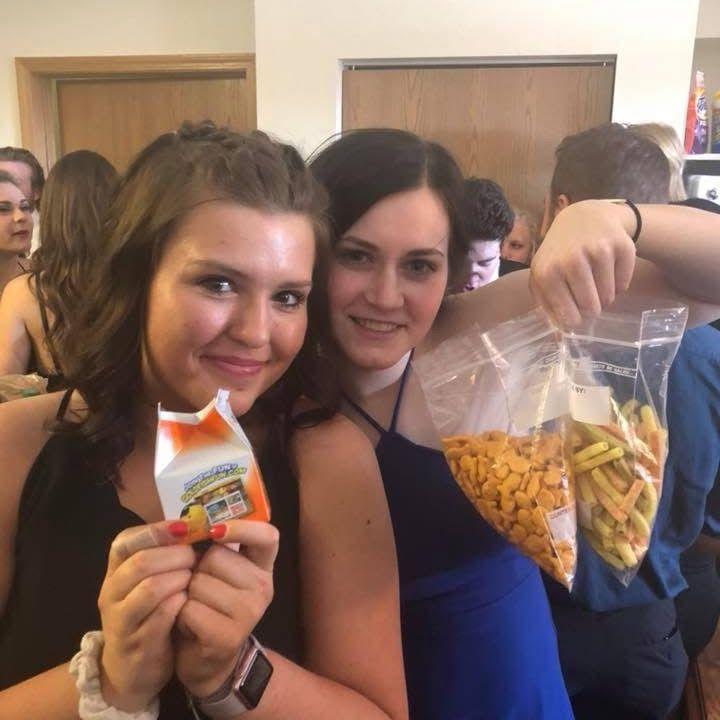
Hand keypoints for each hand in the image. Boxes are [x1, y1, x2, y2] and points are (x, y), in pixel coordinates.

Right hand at [97, 521, 194, 710]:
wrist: (131, 671)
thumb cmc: (148, 615)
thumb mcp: (148, 581)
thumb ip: (162, 555)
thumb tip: (194, 525)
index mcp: (115, 571)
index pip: (125, 540)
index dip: (156, 530)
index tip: (184, 527)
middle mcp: (111, 593)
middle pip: (141, 562)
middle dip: (174, 555)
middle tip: (194, 556)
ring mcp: (121, 620)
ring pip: (150, 588)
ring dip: (179, 578)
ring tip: (193, 577)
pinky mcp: (138, 644)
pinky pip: (161, 617)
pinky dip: (179, 603)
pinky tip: (189, 600)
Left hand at [175, 520, 278, 698]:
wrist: (205, 659)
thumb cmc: (207, 605)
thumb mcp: (218, 573)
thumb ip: (215, 546)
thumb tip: (189, 519)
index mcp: (262, 566)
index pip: (267, 535)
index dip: (242, 527)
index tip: (215, 530)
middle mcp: (262, 587)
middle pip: (216, 556)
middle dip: (197, 569)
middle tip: (200, 589)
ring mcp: (249, 612)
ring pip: (199, 582)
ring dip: (186, 594)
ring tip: (194, 608)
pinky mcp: (228, 636)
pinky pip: (190, 608)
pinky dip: (180, 616)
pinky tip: (190, 626)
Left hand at [530, 200, 636, 326]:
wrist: (583, 217)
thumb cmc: (558, 253)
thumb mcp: (542, 275)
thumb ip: (547, 305)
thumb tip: (561, 335)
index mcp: (547, 272)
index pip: (569, 316)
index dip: (575, 320)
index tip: (575, 315)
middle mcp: (571, 260)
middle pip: (592, 308)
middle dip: (591, 308)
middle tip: (586, 295)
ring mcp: (598, 251)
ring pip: (609, 298)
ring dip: (604, 296)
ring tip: (594, 281)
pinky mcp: (622, 246)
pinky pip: (624, 285)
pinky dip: (619, 284)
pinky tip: (608, 270)